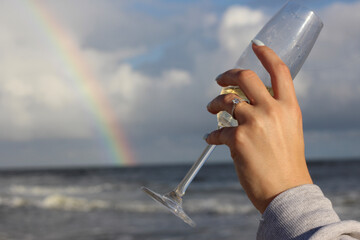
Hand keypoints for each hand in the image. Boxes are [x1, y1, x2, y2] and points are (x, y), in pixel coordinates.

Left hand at [205, 43, 312, 212]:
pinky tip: (210, 139)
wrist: (286, 192)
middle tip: (218, 78)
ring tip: (210, 109)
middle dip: (227, 74)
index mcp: (289, 106)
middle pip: (245, 77)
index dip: (266, 54)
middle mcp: (272, 109)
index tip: (255, 46)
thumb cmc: (287, 163)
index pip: (279, 70)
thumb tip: (249, 103)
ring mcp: (254, 122)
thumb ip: (275, 112)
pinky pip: (217, 131)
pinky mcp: (238, 139)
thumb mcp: (290, 130)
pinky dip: (212, 136)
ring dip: (214, 103)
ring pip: (226, 100)